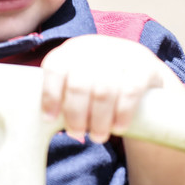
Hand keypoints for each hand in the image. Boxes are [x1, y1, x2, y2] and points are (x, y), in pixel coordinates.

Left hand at [40, 35, 179, 143]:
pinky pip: (130, 92)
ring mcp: (121, 54)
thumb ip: (62, 94)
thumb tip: (40, 123)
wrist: (143, 71)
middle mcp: (95, 47)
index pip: (55, 68)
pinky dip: (121, 114)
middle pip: (79, 84)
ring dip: (98, 120)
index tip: (49, 119)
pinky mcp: (144, 67)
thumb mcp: (80, 80)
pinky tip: (118, 128)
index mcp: (72, 50)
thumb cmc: (99, 83)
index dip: (49, 95)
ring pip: (103, 91)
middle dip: (75, 115)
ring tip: (98, 136)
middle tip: (77, 134)